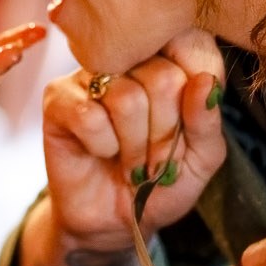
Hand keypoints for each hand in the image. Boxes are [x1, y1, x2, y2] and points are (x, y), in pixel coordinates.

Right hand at [40, 29, 227, 255]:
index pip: (194, 45)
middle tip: (155, 157)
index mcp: (170, 60)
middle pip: (162, 78)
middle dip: (164, 134)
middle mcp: (130, 58)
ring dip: (134, 146)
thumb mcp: (201, 159)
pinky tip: (100, 152)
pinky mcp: (58, 97)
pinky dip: (102, 146)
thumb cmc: (160, 183)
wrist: (114, 220)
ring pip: (126, 98)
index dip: (197, 96)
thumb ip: (207, 121)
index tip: (188, 129)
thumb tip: (205, 82)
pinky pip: (89, 117)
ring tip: (130, 161)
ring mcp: (91, 74)